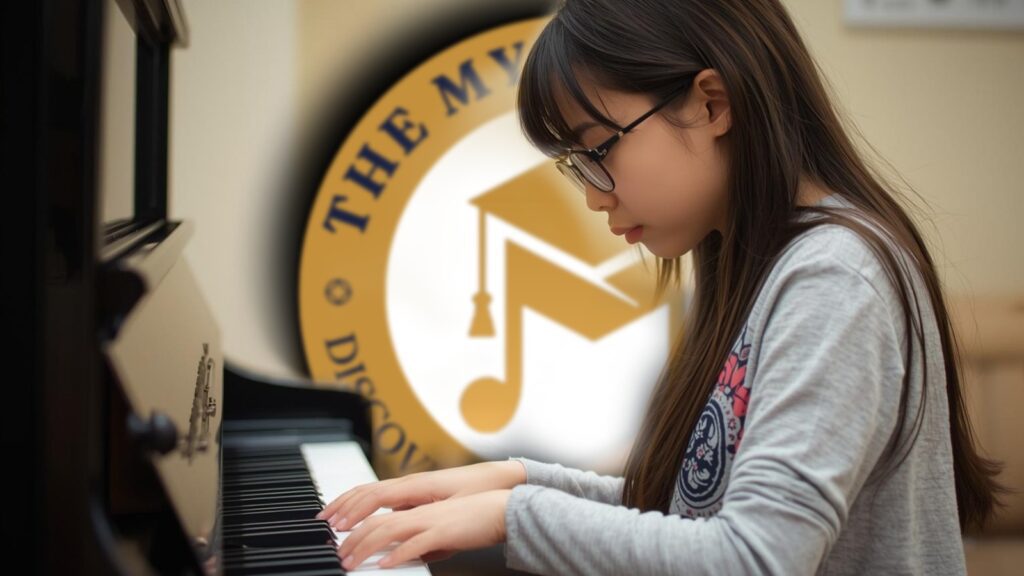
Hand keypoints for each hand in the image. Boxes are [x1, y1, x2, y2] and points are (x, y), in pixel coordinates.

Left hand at [337, 489, 511, 569]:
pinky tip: (385, 564)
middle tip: (338, 553)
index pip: (378, 510)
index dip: (354, 518)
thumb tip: (406, 556)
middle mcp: (419, 509)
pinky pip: (416, 543)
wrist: (502, 509)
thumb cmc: (474, 519)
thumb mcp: (441, 530)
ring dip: (366, 546)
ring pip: (389, 530)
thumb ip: (421, 540)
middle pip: (376, 521)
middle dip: (352, 538)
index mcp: (417, 506)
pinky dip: (398, 554)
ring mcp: (431, 519)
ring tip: (351, 562)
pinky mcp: (444, 531)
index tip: (337, 532)